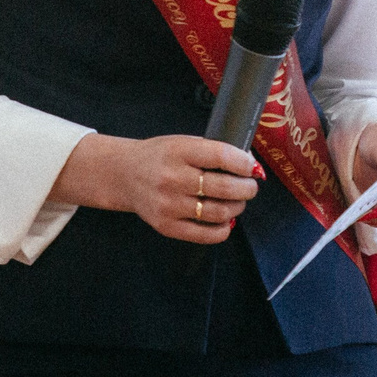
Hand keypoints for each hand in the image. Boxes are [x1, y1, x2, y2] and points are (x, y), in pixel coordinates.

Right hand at [56, 133, 258, 243]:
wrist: (124, 175)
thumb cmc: (158, 157)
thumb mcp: (181, 142)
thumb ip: (211, 151)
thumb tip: (247, 163)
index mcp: (178, 151)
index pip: (221, 156)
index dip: (244, 163)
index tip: (251, 166)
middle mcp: (172, 178)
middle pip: (224, 187)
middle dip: (247, 188)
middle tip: (250, 186)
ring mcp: (168, 205)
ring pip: (218, 212)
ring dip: (237, 207)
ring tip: (237, 201)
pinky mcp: (167, 226)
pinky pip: (205, 234)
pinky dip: (223, 229)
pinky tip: (226, 220)